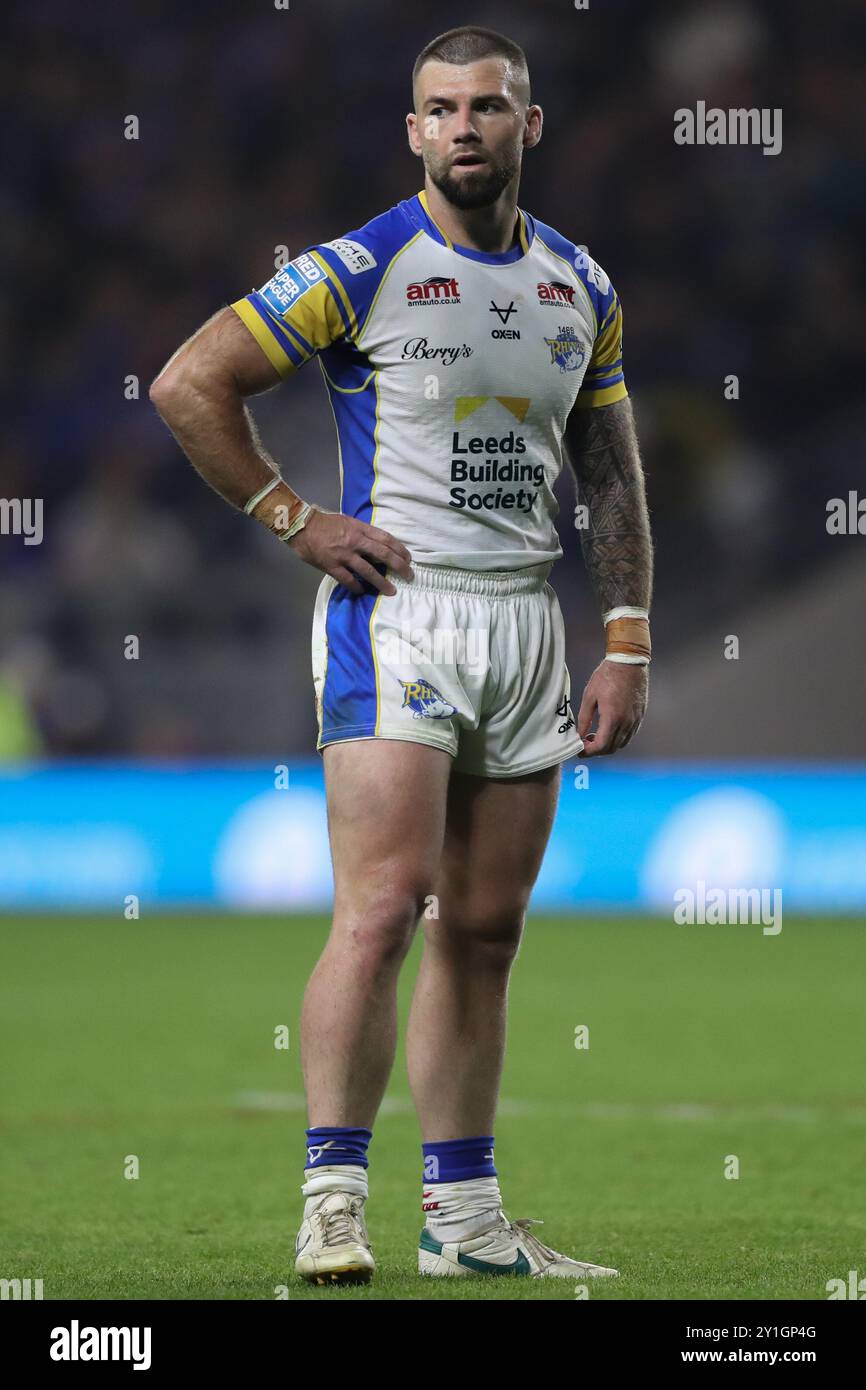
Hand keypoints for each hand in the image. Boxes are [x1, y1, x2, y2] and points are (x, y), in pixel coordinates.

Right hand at [287, 509, 412, 595]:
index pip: (385, 538)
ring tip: (391, 591)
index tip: (408, 558)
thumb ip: (362, 532)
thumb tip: (377, 544)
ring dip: (382, 582)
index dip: (399, 549)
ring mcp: (343, 555)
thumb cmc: (324, 523)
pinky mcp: (332, 566)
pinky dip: (357, 587)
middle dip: (398, 566)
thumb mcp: (347, 521)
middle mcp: (355, 541)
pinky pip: (348, 580)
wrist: (301, 526)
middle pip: (383, 554)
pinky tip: (363, 592)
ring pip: (368, 571)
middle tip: (409, 575)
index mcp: (359, 529)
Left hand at [577, 659, 647, 756]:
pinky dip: (618, 738)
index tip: (580, 750)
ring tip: (595, 735)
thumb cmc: (607, 676)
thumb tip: (579, 735)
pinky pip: (630, 734)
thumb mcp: (589, 696)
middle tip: (585, 742)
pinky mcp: (640, 715)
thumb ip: (584, 719)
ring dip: (608, 745)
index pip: (601, 746)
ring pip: (622, 743)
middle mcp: (626, 722)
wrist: (628, 662)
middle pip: (611, 748)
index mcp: (612, 718)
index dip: (588, 752)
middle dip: (596, 750)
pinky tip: (609, 728)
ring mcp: (635, 720)